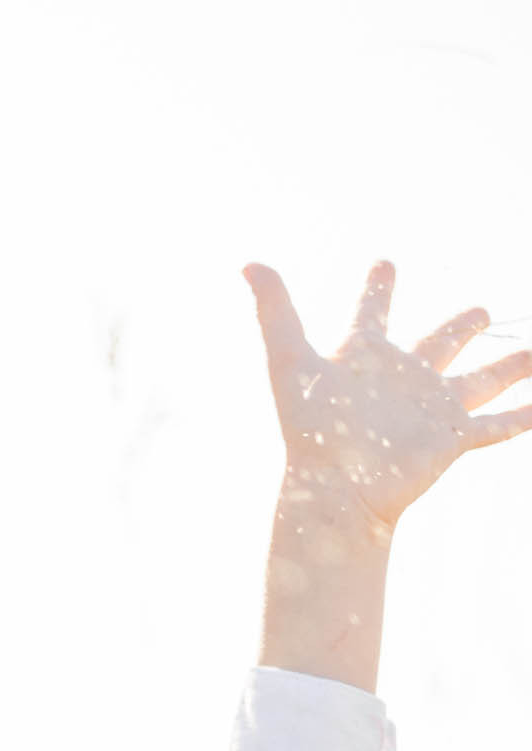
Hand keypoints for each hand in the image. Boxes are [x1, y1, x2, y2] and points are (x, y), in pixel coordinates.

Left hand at [246, 260, 531, 535]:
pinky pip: (498, 424)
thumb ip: (274, 309)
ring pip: (483, 380)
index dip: (378, 288)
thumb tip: (246, 261)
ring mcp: (432, 408)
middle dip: (462, 327)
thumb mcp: (290, 361)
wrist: (335, 489)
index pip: (373, 312)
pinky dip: (525, 415)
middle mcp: (403, 378)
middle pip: (440, 343)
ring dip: (511, 366)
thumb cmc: (310, 429)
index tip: (384, 264)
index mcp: (365, 356)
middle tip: (480, 310)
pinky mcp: (452, 437)